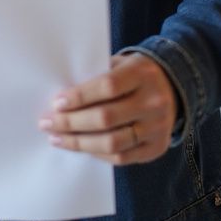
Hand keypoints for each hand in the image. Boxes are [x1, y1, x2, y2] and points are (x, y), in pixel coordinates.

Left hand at [38, 53, 177, 164]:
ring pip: (113, 142)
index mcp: (141, 74)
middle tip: (47, 123)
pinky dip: (97, 154)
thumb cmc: (133, 72)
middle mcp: (153, 102)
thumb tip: (61, 98)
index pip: (107, 87)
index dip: (80, 96)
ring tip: (56, 138)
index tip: (55, 102)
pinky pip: (123, 157)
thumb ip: (96, 76)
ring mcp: (158, 127)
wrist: (173, 85)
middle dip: (71, 122)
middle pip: (107, 118)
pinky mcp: (157, 147)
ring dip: (79, 142)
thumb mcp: (119, 64)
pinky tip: (79, 147)